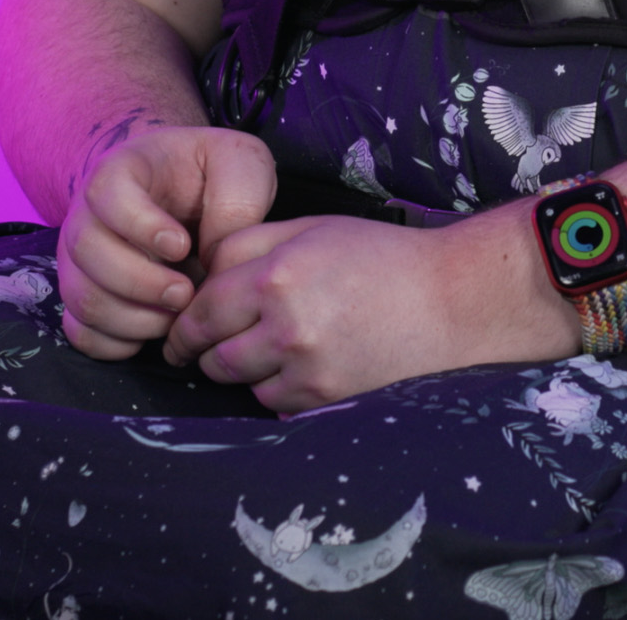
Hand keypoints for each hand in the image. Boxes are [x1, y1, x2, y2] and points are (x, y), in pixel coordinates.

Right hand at [54, 118, 276, 359]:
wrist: (181, 187)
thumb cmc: (209, 174)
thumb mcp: (239, 164)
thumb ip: (235, 201)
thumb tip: (215, 257)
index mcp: (121, 170)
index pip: (107, 193)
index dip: (140, 225)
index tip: (181, 246)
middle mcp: (87, 214)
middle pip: (86, 251)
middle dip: (139, 283)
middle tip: (185, 294)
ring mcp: (79, 259)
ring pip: (82, 297)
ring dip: (132, 319)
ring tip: (177, 317)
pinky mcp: (83, 295)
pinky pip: (80, 332)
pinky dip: (115, 343)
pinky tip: (155, 332)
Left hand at [164, 211, 573, 412]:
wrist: (447, 300)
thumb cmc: (378, 256)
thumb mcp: (310, 228)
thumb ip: (248, 244)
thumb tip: (199, 274)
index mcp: (276, 274)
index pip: (201, 308)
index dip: (182, 323)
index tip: (178, 330)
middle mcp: (284, 323)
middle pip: (210, 350)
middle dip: (201, 349)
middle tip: (202, 346)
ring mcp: (304, 364)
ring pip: (236, 378)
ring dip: (236, 367)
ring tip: (257, 348)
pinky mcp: (323, 395)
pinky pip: (269, 398)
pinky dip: (270, 385)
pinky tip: (292, 364)